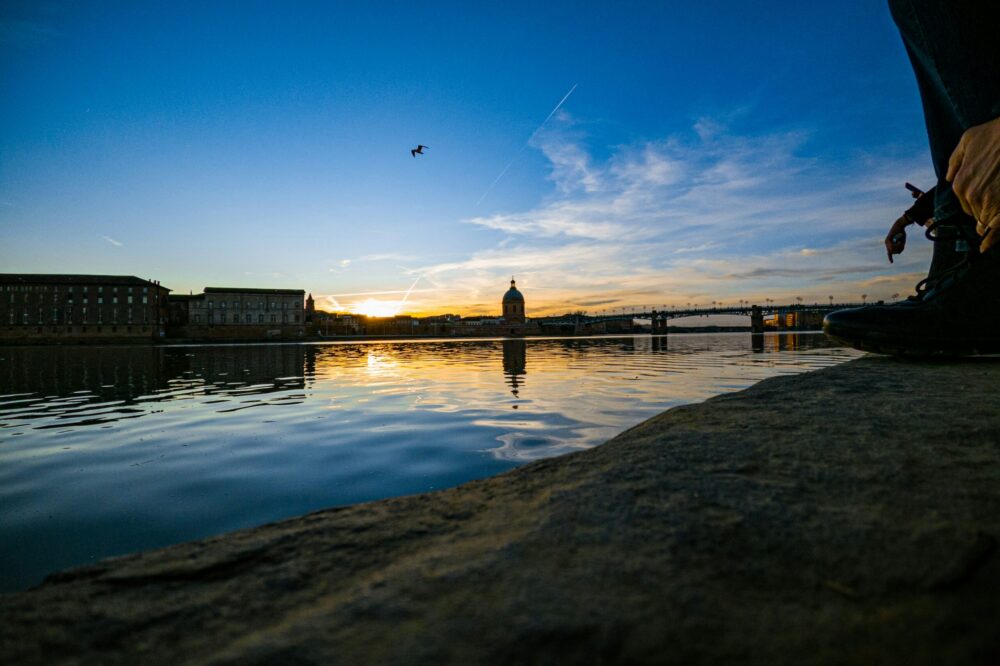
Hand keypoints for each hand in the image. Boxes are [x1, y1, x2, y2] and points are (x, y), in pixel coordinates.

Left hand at [884, 214, 908, 262]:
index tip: (892, 263)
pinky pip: (892, 246)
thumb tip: (899, 253)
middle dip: (899, 249)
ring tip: (901, 241)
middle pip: (894, 252)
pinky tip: (899, 242)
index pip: (890, 253)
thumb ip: (901, 248)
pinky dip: (897, 245)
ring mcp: (886, 242)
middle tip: (902, 244)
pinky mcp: (887, 240)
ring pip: (893, 250)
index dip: (890, 258)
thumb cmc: (901, 234)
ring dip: (899, 247)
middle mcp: (887, 244)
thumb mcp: (903, 242)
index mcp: (890, 245)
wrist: (899, 226)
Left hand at [946, 116, 999, 252]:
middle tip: (996, 201)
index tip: (985, 203)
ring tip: (996, 209)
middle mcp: (970, 195)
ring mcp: (988, 202)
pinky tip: (984, 248)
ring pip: (986, 221)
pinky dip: (991, 240)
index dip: (976, 204)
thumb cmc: (995, 133)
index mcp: (959, 182)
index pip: (966, 204)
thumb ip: (955, 160)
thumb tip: (948, 177)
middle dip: (985, 211)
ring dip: (991, 220)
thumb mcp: (967, 140)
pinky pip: (995, 230)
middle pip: (976, 213)